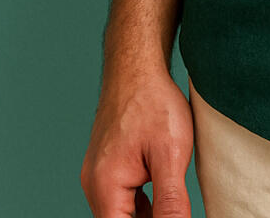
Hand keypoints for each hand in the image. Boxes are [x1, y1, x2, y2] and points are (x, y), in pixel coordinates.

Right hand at [80, 65, 193, 216]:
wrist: (137, 66)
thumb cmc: (153, 102)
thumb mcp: (170, 154)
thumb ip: (170, 200)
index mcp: (105, 187)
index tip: (171, 215)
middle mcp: (95, 186)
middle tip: (173, 209)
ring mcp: (98, 175)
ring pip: (120, 212)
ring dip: (143, 216)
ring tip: (170, 206)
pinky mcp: (107, 166)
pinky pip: (120, 197)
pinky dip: (138, 205)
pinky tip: (157, 200)